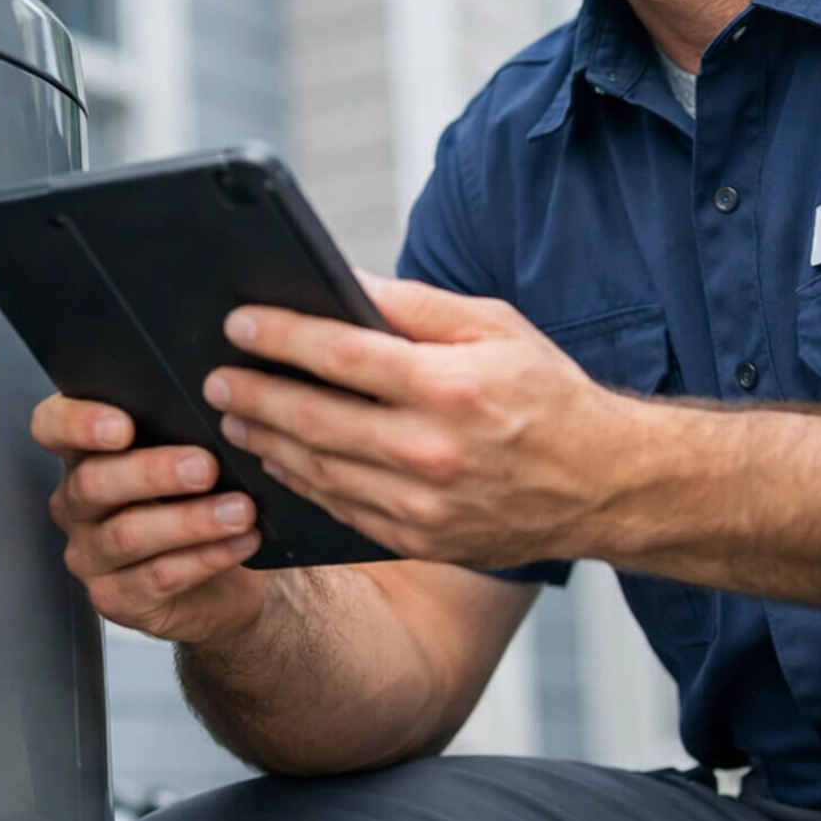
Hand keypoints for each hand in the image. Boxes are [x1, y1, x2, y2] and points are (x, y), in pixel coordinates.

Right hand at [30, 397, 268, 641]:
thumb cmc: (199, 502)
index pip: (51, 427)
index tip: (122, 426)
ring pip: (127, 534)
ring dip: (190, 520)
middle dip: (152, 472)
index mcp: (84, 455)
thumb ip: (182, 431)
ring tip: (239, 510)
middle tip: (205, 468)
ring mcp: (90, 556)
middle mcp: (75, 504)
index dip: (77, 424)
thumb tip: (218, 410)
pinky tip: (241, 541)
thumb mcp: (189, 459)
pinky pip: (157, 577)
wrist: (225, 581)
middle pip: (93, 483)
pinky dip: (206, 557)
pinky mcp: (116, 599)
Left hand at [201, 274, 616, 568]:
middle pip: (314, 419)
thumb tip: (341, 281)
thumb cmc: (549, 395)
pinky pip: (341, 509)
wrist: (605, 484)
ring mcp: (424, 504)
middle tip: (215, 376)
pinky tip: (279, 458)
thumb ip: (414, 305)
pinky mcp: (421, 539)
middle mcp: (432, 450)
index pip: (341, 356)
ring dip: (266, 440)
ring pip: (318, 471)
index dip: (280, 337)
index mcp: (450, 387)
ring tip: (235, 414)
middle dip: (254, 393)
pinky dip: (302, 482)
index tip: (238, 323)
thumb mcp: (494, 327)